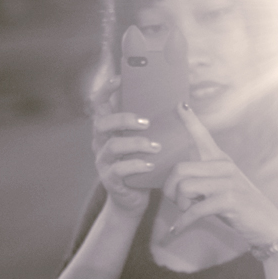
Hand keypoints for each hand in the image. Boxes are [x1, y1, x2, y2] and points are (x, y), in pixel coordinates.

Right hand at [91, 74, 160, 216]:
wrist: (134, 199)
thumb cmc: (143, 165)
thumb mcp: (145, 141)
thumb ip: (152, 124)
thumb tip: (178, 103)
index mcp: (108, 129)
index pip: (99, 104)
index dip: (106, 90)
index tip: (120, 78)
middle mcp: (101, 143)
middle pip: (102, 122)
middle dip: (124, 119)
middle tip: (146, 122)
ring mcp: (103, 162)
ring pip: (112, 146)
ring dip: (136, 143)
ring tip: (155, 146)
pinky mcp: (110, 180)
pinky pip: (119, 170)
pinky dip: (136, 165)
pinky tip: (150, 165)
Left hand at [162, 104, 277, 246]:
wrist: (268, 225)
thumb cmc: (239, 208)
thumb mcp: (221, 187)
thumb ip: (202, 179)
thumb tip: (175, 181)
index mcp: (221, 160)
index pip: (203, 136)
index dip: (189, 121)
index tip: (178, 104)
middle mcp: (224, 166)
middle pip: (179, 169)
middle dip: (170, 190)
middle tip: (177, 203)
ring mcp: (227, 182)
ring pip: (184, 187)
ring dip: (179, 205)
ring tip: (186, 213)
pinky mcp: (229, 200)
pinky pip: (194, 210)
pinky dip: (182, 223)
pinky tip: (175, 231)